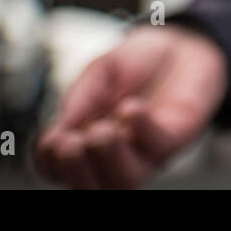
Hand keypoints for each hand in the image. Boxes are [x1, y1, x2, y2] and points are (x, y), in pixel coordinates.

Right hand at [33, 23, 227, 188]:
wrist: (181, 43)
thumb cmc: (136, 64)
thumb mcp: (99, 73)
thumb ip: (82, 97)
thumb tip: (60, 127)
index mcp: (86, 140)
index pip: (60, 169)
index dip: (50, 162)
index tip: (49, 138)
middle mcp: (115, 154)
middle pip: (91, 187)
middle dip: (76, 171)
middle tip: (70, 144)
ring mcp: (146, 151)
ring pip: (126, 180)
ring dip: (108, 159)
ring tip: (101, 130)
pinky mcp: (176, 138)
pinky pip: (158, 147)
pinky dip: (141, 129)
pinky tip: (130, 108)